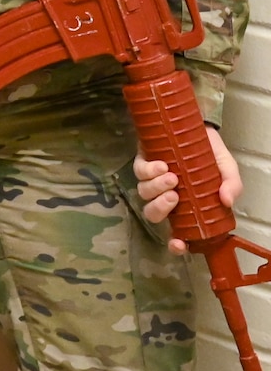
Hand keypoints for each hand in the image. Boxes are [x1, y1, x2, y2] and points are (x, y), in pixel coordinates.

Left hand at [134, 126, 241, 250]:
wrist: (199, 126)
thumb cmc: (211, 154)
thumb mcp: (227, 171)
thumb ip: (231, 186)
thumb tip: (227, 201)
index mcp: (186, 207)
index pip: (177, 233)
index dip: (175, 244)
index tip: (178, 244)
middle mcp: (166, 196)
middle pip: (153, 214)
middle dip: (160, 209)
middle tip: (174, 196)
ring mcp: (153, 180)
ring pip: (144, 193)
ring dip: (156, 188)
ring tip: (172, 176)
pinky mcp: (143, 161)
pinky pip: (139, 171)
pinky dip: (148, 171)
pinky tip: (162, 165)